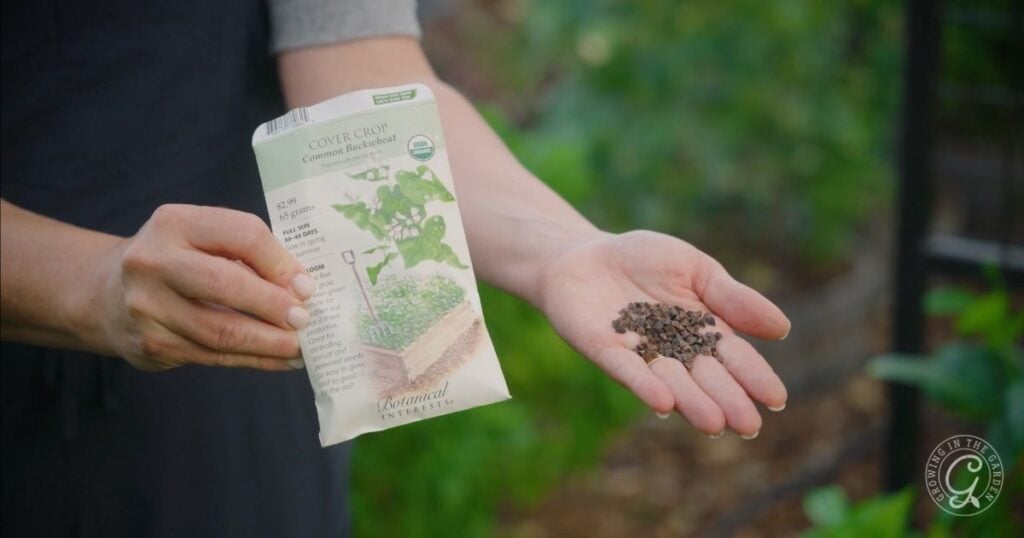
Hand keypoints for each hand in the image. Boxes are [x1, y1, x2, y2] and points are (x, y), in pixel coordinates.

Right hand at [87, 204, 312, 370]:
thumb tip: (301, 287)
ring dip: (269, 343)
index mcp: (175, 223)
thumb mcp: (201, 239)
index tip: (306, 286)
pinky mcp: (151, 344)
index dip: (280, 262)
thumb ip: (246, 254)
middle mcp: (153, 261)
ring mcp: (147, 307)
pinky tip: (279, 360)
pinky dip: (253, 360)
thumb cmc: (175, 261)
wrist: (105, 293)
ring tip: (301, 347)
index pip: (242, 234)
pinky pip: (213, 356)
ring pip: (220, 331)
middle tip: (306, 319)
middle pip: (227, 284)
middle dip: (273, 305)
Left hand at [536, 230, 789, 437]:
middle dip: (727, 400)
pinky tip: (664, 403)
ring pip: (670, 382)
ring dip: (691, 403)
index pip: (734, 358)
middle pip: (705, 378)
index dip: (754, 378)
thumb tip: (783, 328)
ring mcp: (640, 354)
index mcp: (703, 332)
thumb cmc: (644, 261)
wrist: (584, 254)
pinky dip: (645, 386)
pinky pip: (626, 370)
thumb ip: (732, 298)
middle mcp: (674, 351)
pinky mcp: (605, 351)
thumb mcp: (695, 269)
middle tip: (749, 426)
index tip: (776, 399)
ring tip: (713, 424)